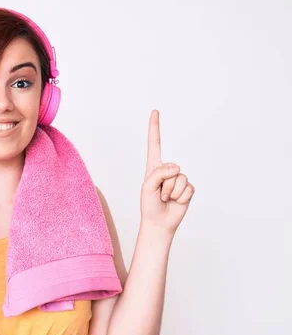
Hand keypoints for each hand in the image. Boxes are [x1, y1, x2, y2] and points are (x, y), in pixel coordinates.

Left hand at [140, 110, 194, 233]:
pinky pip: (188, 188)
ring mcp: (179, 179)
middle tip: (159, 195)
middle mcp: (167, 170)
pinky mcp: (188, 188)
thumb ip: (159, 173)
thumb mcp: (147, 187)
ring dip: (172, 192)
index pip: (155, 144)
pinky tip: (175, 201)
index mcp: (154, 167)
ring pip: (180, 178)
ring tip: (166, 198)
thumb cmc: (149, 205)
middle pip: (171, 168)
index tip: (155, 111)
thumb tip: (177, 167)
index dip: (155, 128)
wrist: (159, 222)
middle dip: (164, 184)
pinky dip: (180, 197)